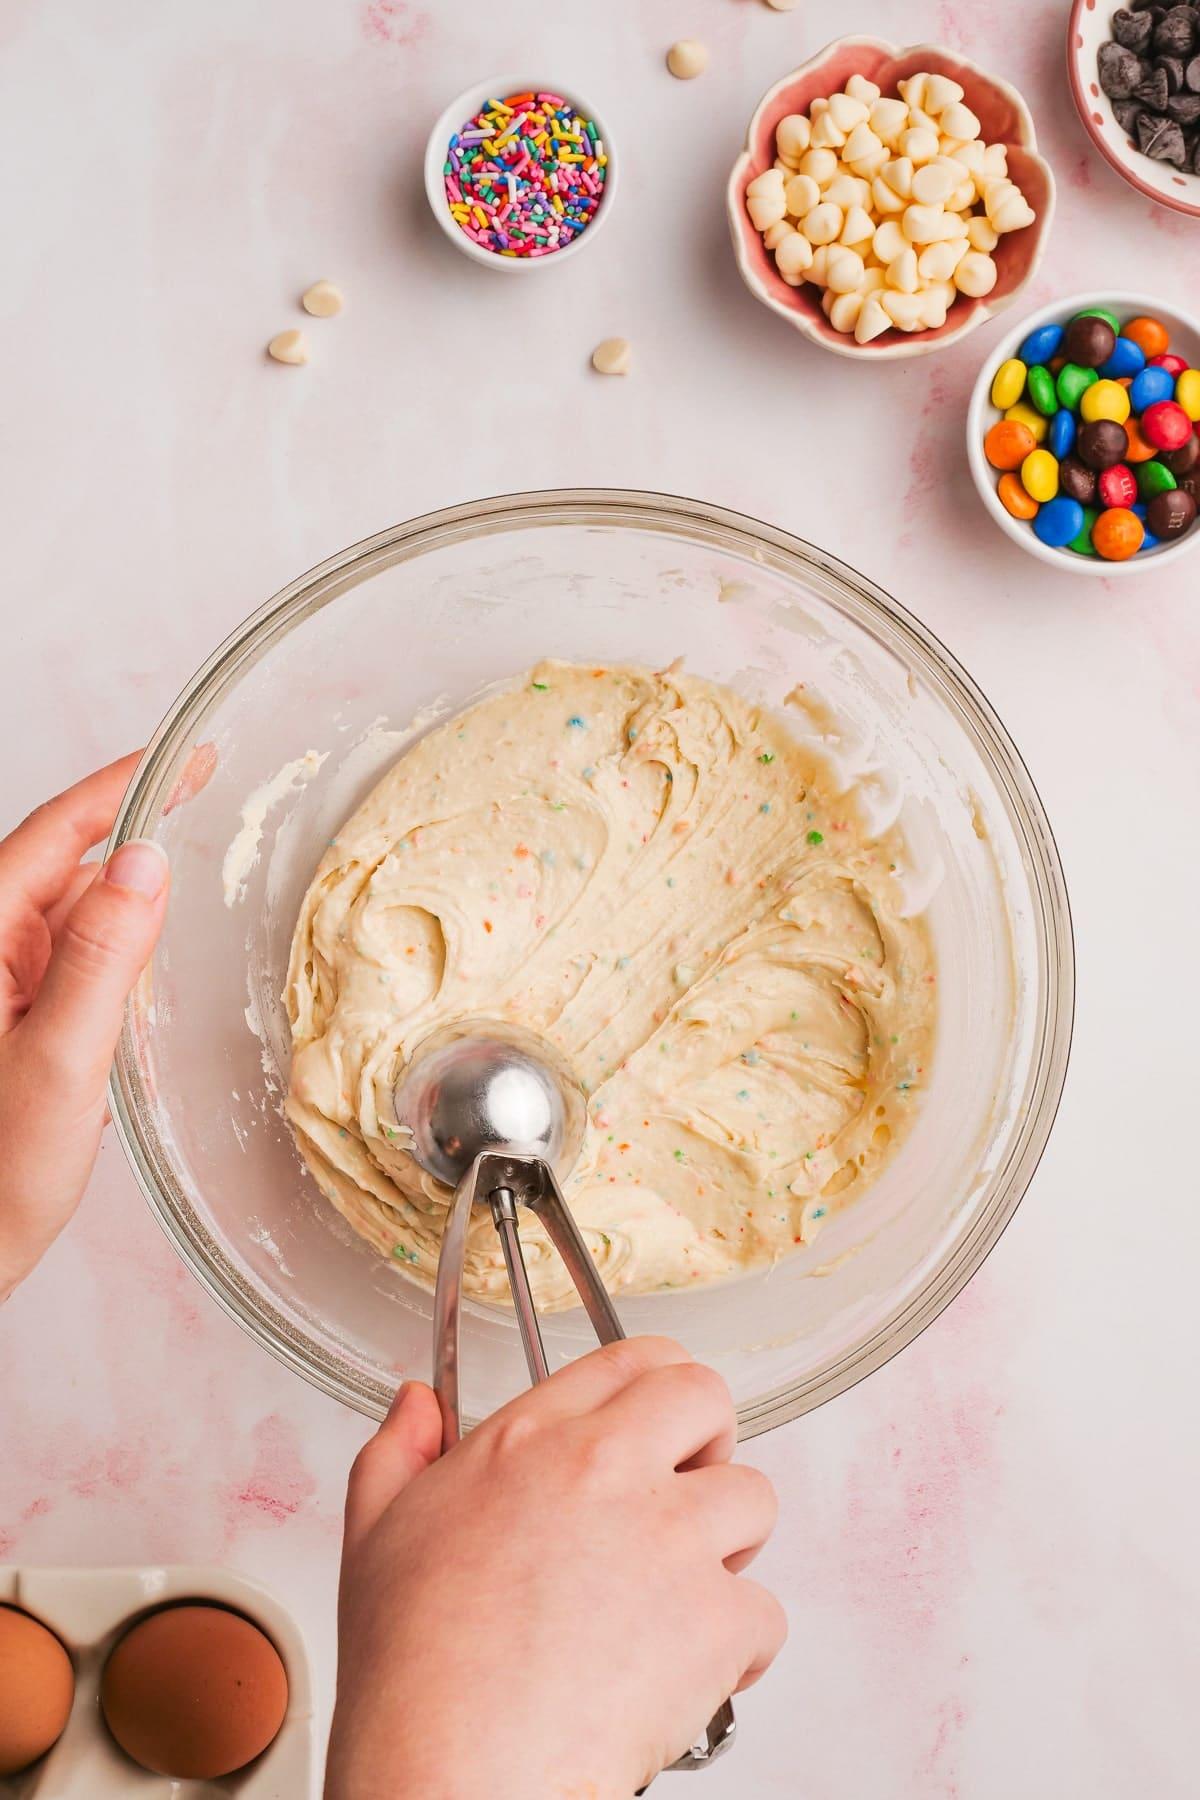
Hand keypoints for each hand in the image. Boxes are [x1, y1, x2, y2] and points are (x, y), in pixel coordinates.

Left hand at [0, 755, 167, 1299]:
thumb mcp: (59, 1063)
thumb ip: (100, 958)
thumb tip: (145, 860)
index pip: (56, 832)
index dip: (123, 784)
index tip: (187, 755)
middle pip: (64, 860)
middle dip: (133, 823)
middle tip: (208, 793)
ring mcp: (0, 983)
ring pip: (71, 906)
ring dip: (127, 884)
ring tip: (193, 860)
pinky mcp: (16, 1017)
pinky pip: (72, 953)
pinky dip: (117, 939)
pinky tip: (151, 952)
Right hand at [328, 1338, 784, 1799]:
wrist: (451, 1773)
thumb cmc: (413, 1675)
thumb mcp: (373, 1536)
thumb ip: (398, 1451)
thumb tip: (416, 1404)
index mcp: (532, 1440)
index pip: (630, 1358)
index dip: (650, 1388)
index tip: (653, 1421)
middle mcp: (609, 1469)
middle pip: (707, 1397)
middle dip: (707, 1439)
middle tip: (684, 1490)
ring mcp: (670, 1539)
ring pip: (754, 1497)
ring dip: (729, 1543)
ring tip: (678, 1592)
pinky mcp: (715, 1617)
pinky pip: (767, 1613)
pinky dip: (739, 1649)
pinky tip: (686, 1671)